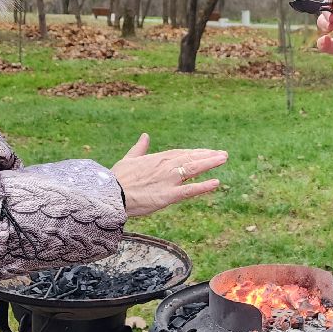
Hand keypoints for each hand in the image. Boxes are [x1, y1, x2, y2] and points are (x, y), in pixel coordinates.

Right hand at [109, 134, 226, 217]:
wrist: (109, 195)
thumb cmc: (116, 179)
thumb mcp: (128, 159)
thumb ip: (139, 148)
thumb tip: (145, 136)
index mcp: (157, 159)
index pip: (181, 154)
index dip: (195, 153)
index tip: (207, 152)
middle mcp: (165, 167)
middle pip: (191, 159)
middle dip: (207, 156)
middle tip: (223, 154)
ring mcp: (168, 180)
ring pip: (193, 170)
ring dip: (209, 163)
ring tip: (223, 159)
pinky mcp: (168, 195)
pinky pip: (189, 191)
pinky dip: (203, 186)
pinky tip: (216, 183)